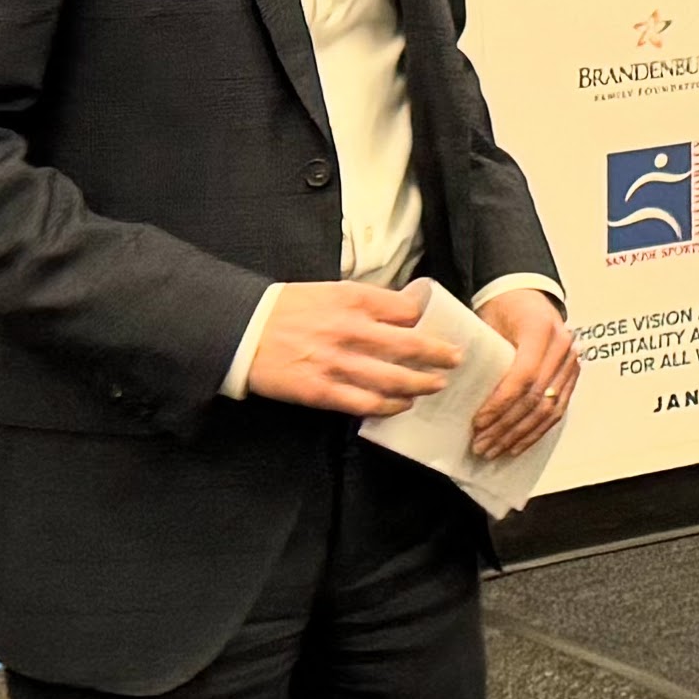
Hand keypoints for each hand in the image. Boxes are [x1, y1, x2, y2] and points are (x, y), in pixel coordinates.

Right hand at [246, 280, 459, 418]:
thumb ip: (366, 301)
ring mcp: (338, 363)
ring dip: (421, 384)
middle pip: (410, 345)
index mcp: (352, 299)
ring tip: (437, 385)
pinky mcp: (323, 391)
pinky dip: (390, 407)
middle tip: (456, 360)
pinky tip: (403, 406)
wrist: (242, 331)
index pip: (405, 310)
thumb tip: (403, 312)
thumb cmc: (286, 309)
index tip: (441, 329)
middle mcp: (350, 330)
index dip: (427, 321)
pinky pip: (367, 404)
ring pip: (394, 379)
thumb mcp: (329, 291)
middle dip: (440, 355)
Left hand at [466, 288, 578, 462]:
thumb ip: (482, 354)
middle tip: (482, 444)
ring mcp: (571, 362)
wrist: (527, 295)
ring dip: (520, 435)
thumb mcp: (488, 322)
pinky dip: (537, 431)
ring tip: (496, 449)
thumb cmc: (504, 306)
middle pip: (536, 397)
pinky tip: (518, 445)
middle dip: (506, 426)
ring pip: (548, 409)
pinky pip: (558, 410)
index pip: (524, 376)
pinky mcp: (572, 375)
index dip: (501, 404)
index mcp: (540, 328)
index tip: (479, 423)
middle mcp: (562, 346)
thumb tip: (462, 394)